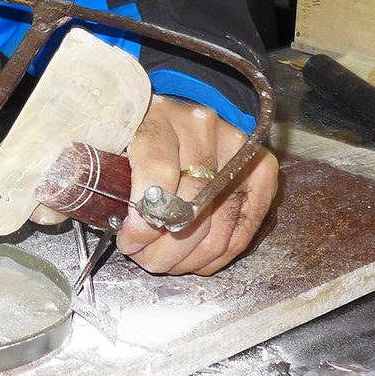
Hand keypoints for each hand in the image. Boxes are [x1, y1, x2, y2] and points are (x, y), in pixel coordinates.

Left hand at [115, 95, 277, 274]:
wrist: (185, 112)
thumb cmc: (147, 132)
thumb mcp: (120, 142)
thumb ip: (114, 177)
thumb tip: (112, 225)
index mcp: (161, 117)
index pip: (158, 172)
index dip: (144, 219)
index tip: (130, 241)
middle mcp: (204, 130)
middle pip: (192, 206)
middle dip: (164, 247)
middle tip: (145, 259)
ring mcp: (237, 149)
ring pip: (218, 226)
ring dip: (189, 258)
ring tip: (167, 262)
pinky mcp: (262, 169)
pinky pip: (244, 228)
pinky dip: (217, 254)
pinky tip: (195, 260)